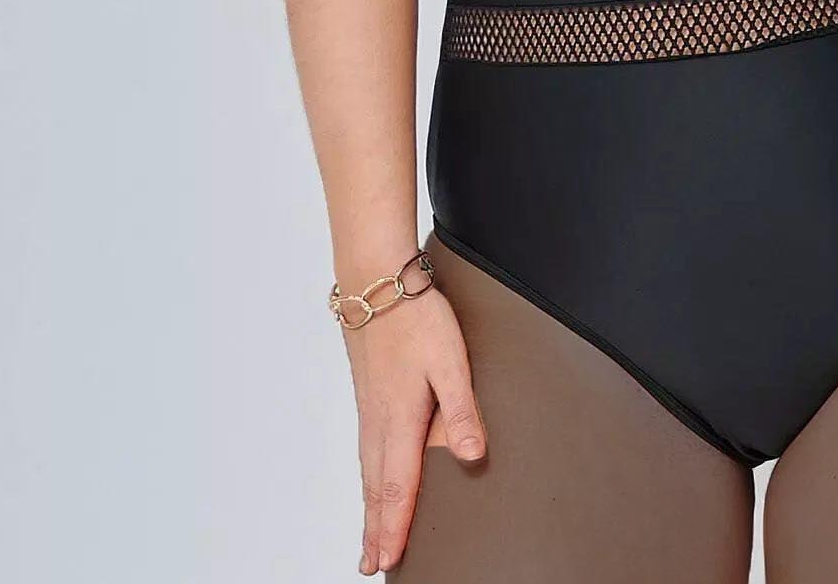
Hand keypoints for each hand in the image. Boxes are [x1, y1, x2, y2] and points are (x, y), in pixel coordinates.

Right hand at [344, 279, 486, 574]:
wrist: (375, 282)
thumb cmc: (415, 317)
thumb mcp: (450, 361)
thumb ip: (462, 410)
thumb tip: (472, 456)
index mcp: (400, 419)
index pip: (398, 487)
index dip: (395, 527)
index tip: (389, 559)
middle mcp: (379, 420)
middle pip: (376, 488)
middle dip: (376, 529)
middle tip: (371, 565)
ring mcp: (369, 408)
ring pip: (368, 471)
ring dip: (368, 509)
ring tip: (368, 537)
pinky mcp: (368, 394)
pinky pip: (365, 450)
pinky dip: (366, 479)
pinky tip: (369, 480)